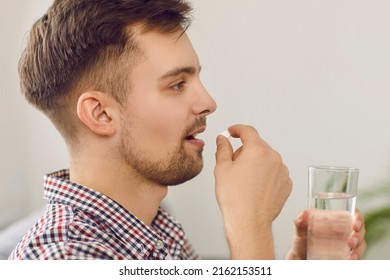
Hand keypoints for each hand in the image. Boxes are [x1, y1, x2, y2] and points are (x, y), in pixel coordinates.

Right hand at [214, 124, 291, 258]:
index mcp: (257, 150)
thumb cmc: (235, 198)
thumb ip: (223, 149)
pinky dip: (265, 174)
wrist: (249, 222)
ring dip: (256, 163)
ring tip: (244, 180)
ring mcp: (282, 171)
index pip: (248, 131)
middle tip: (233, 164)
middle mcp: (273, 158)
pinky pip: (274, 172)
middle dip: (245, 151)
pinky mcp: (286, 184)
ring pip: (266, 159)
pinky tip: (254, 187)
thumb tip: (223, 139)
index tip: (232, 131)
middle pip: (257, 146)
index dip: (237, 129)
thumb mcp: (222, 169)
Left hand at [285, 208, 366, 259]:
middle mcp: (345, 231)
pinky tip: (349, 261)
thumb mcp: (300, 230)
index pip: (353, 215)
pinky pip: (357, 257)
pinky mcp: (347, 256)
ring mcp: (348, 245)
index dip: (358, 218)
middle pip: (360, 231)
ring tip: (351, 257)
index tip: (355, 225)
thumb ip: (300, 221)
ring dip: (358, 251)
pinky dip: (356, 259)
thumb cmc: (304, 240)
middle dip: (358, 236)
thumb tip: (303, 214)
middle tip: (350, 243)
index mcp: (337, 220)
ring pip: (361, 245)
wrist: (300, 257)